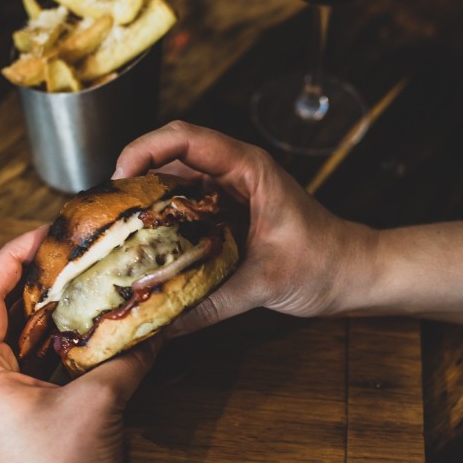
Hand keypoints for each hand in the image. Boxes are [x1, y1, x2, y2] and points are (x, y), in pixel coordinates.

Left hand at [0, 227, 172, 462]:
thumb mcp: (100, 399)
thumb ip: (130, 355)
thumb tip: (160, 322)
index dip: (11, 256)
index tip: (45, 233)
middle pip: (2, 309)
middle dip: (37, 277)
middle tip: (74, 250)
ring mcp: (6, 396)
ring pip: (25, 334)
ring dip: (54, 307)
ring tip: (89, 276)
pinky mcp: (30, 410)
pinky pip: (43, 358)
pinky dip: (66, 337)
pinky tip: (98, 322)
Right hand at [114, 119, 375, 334]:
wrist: (355, 274)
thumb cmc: (325, 264)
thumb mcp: (265, 285)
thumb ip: (213, 304)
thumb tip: (165, 325)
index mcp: (249, 169)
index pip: (185, 137)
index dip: (144, 150)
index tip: (118, 178)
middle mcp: (236, 173)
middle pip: (171, 155)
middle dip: (134, 177)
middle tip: (107, 211)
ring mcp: (231, 192)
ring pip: (175, 182)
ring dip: (146, 201)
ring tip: (118, 231)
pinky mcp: (228, 214)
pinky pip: (186, 208)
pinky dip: (164, 223)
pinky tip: (147, 249)